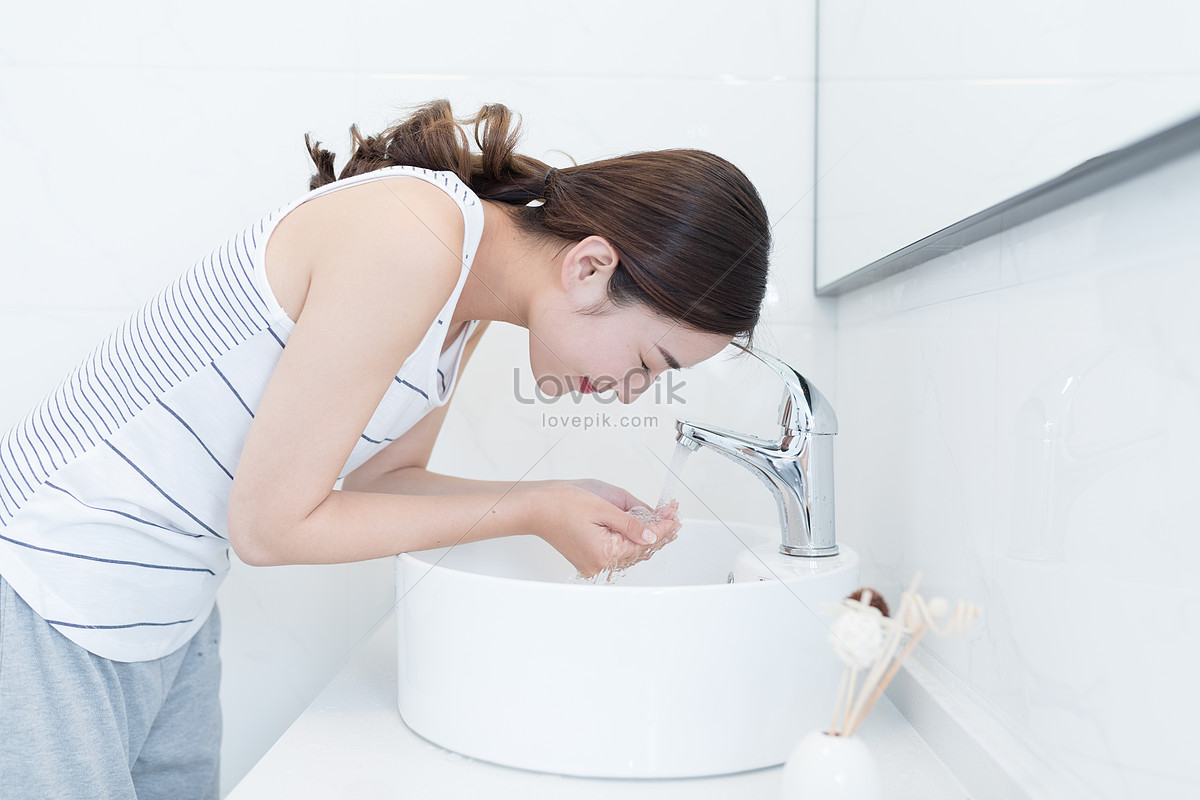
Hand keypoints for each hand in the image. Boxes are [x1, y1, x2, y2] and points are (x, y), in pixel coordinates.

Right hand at [527, 485, 680, 577]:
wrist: (536, 508)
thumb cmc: (561, 504)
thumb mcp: (604, 507)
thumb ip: (632, 524)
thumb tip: (652, 535)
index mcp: (604, 553)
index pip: (644, 542)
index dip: (662, 528)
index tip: (674, 518)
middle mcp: (599, 564)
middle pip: (638, 550)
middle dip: (657, 531)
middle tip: (671, 515)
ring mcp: (593, 564)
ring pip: (629, 552)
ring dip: (644, 536)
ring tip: (660, 519)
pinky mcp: (589, 559)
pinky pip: (616, 551)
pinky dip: (629, 540)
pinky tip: (640, 528)